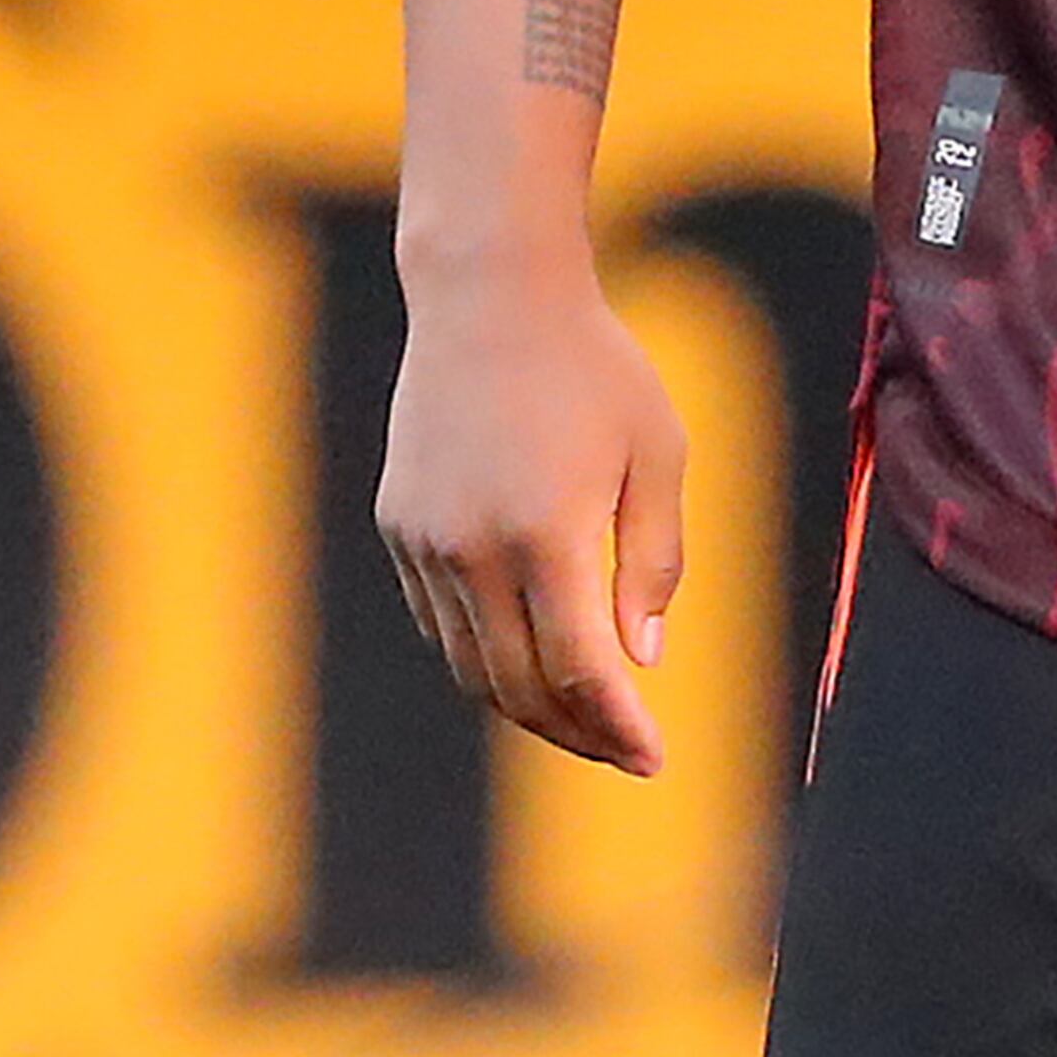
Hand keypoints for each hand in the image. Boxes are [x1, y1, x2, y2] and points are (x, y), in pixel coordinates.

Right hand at [379, 259, 687, 773]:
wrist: (492, 297)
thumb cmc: (595, 366)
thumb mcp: (657, 450)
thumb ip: (653, 559)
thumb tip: (641, 660)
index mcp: (545, 533)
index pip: (577, 670)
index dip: (616, 726)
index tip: (653, 759)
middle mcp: (473, 550)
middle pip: (517, 688)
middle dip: (575, 733)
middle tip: (625, 751)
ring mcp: (425, 543)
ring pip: (471, 666)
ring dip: (526, 706)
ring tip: (584, 720)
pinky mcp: (399, 528)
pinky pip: (442, 623)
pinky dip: (484, 656)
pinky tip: (526, 657)